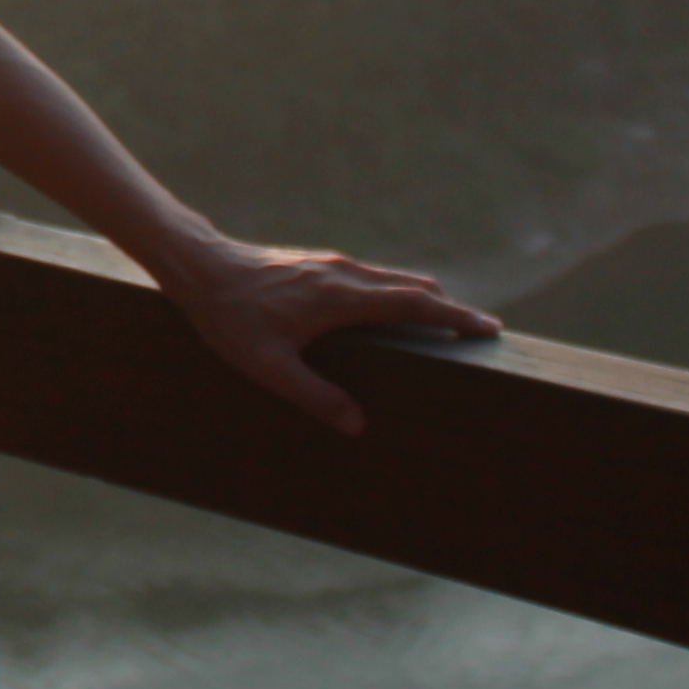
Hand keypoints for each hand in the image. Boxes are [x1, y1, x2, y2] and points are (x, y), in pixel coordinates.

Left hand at [156, 239, 498, 436]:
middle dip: (449, 308)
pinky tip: (393, 310)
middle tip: (481, 331)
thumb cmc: (231, 318)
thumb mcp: (268, 366)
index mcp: (341, 297)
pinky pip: (372, 276)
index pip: (414, 304)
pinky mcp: (319, 262)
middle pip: (413, 287)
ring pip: (393, 278)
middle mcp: (345, 273)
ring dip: (423, 297)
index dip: (454, 316)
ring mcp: (332, 264)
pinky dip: (397, 291)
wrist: (199, 266)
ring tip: (445, 322)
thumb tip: (358, 426)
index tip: (488, 327)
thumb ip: (314, 396)